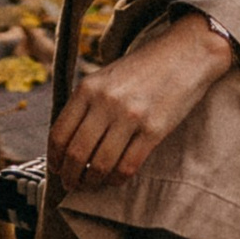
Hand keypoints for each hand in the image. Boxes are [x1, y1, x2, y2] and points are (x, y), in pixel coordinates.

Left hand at [49, 13, 234, 191]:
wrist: (185, 53)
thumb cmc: (142, 69)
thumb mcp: (106, 77)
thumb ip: (86, 104)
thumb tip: (67, 145)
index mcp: (88, 87)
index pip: (60, 133)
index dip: (54, 158)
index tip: (56, 168)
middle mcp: (106, 101)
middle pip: (77, 153)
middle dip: (70, 175)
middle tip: (71, 184)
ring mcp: (131, 116)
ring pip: (100, 164)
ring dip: (92, 182)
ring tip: (91, 185)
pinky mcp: (154, 130)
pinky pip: (128, 166)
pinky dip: (117, 179)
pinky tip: (115, 179)